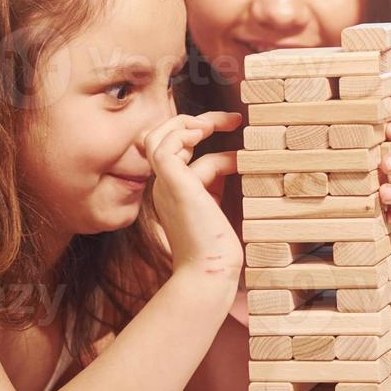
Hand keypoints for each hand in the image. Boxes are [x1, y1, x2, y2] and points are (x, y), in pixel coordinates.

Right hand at [144, 111, 242, 281]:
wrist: (209, 271)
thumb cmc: (216, 247)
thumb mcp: (215, 204)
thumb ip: (215, 181)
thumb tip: (231, 158)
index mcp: (172, 190)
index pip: (179, 150)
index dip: (204, 135)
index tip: (234, 129)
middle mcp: (163, 186)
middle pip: (163, 138)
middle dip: (194, 120)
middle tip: (231, 119)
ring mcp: (164, 185)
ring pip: (156, 138)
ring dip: (185, 123)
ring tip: (214, 124)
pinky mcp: (173, 185)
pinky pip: (164, 148)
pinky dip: (181, 134)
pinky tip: (203, 133)